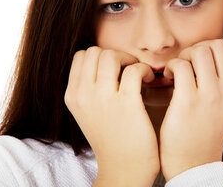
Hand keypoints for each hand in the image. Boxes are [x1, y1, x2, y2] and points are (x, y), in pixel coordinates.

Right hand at [64, 46, 159, 184]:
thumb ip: (89, 87)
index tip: (116, 69)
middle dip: (116, 55)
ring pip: (112, 55)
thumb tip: (101, 60)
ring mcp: (104, 99)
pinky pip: (135, 70)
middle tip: (129, 69)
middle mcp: (84, 95)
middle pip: (96, 52)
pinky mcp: (127, 104)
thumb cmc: (111, 138)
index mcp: (73, 96)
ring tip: (139, 74)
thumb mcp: (88, 112)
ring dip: (130, 60)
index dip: (101, 57)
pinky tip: (149, 81)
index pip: (82, 56)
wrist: (124, 170)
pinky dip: (145, 70)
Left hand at [159, 39, 222, 180]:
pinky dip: (171, 67)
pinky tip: (168, 78)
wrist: (194, 163)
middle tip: (187, 65)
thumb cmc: (207, 129)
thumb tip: (213, 49)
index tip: (201, 64)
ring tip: (177, 71)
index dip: (213, 49)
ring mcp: (212, 95)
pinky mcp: (189, 101)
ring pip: (199, 51)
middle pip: (217, 44)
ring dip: (184, 56)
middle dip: (198, 49)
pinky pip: (180, 65)